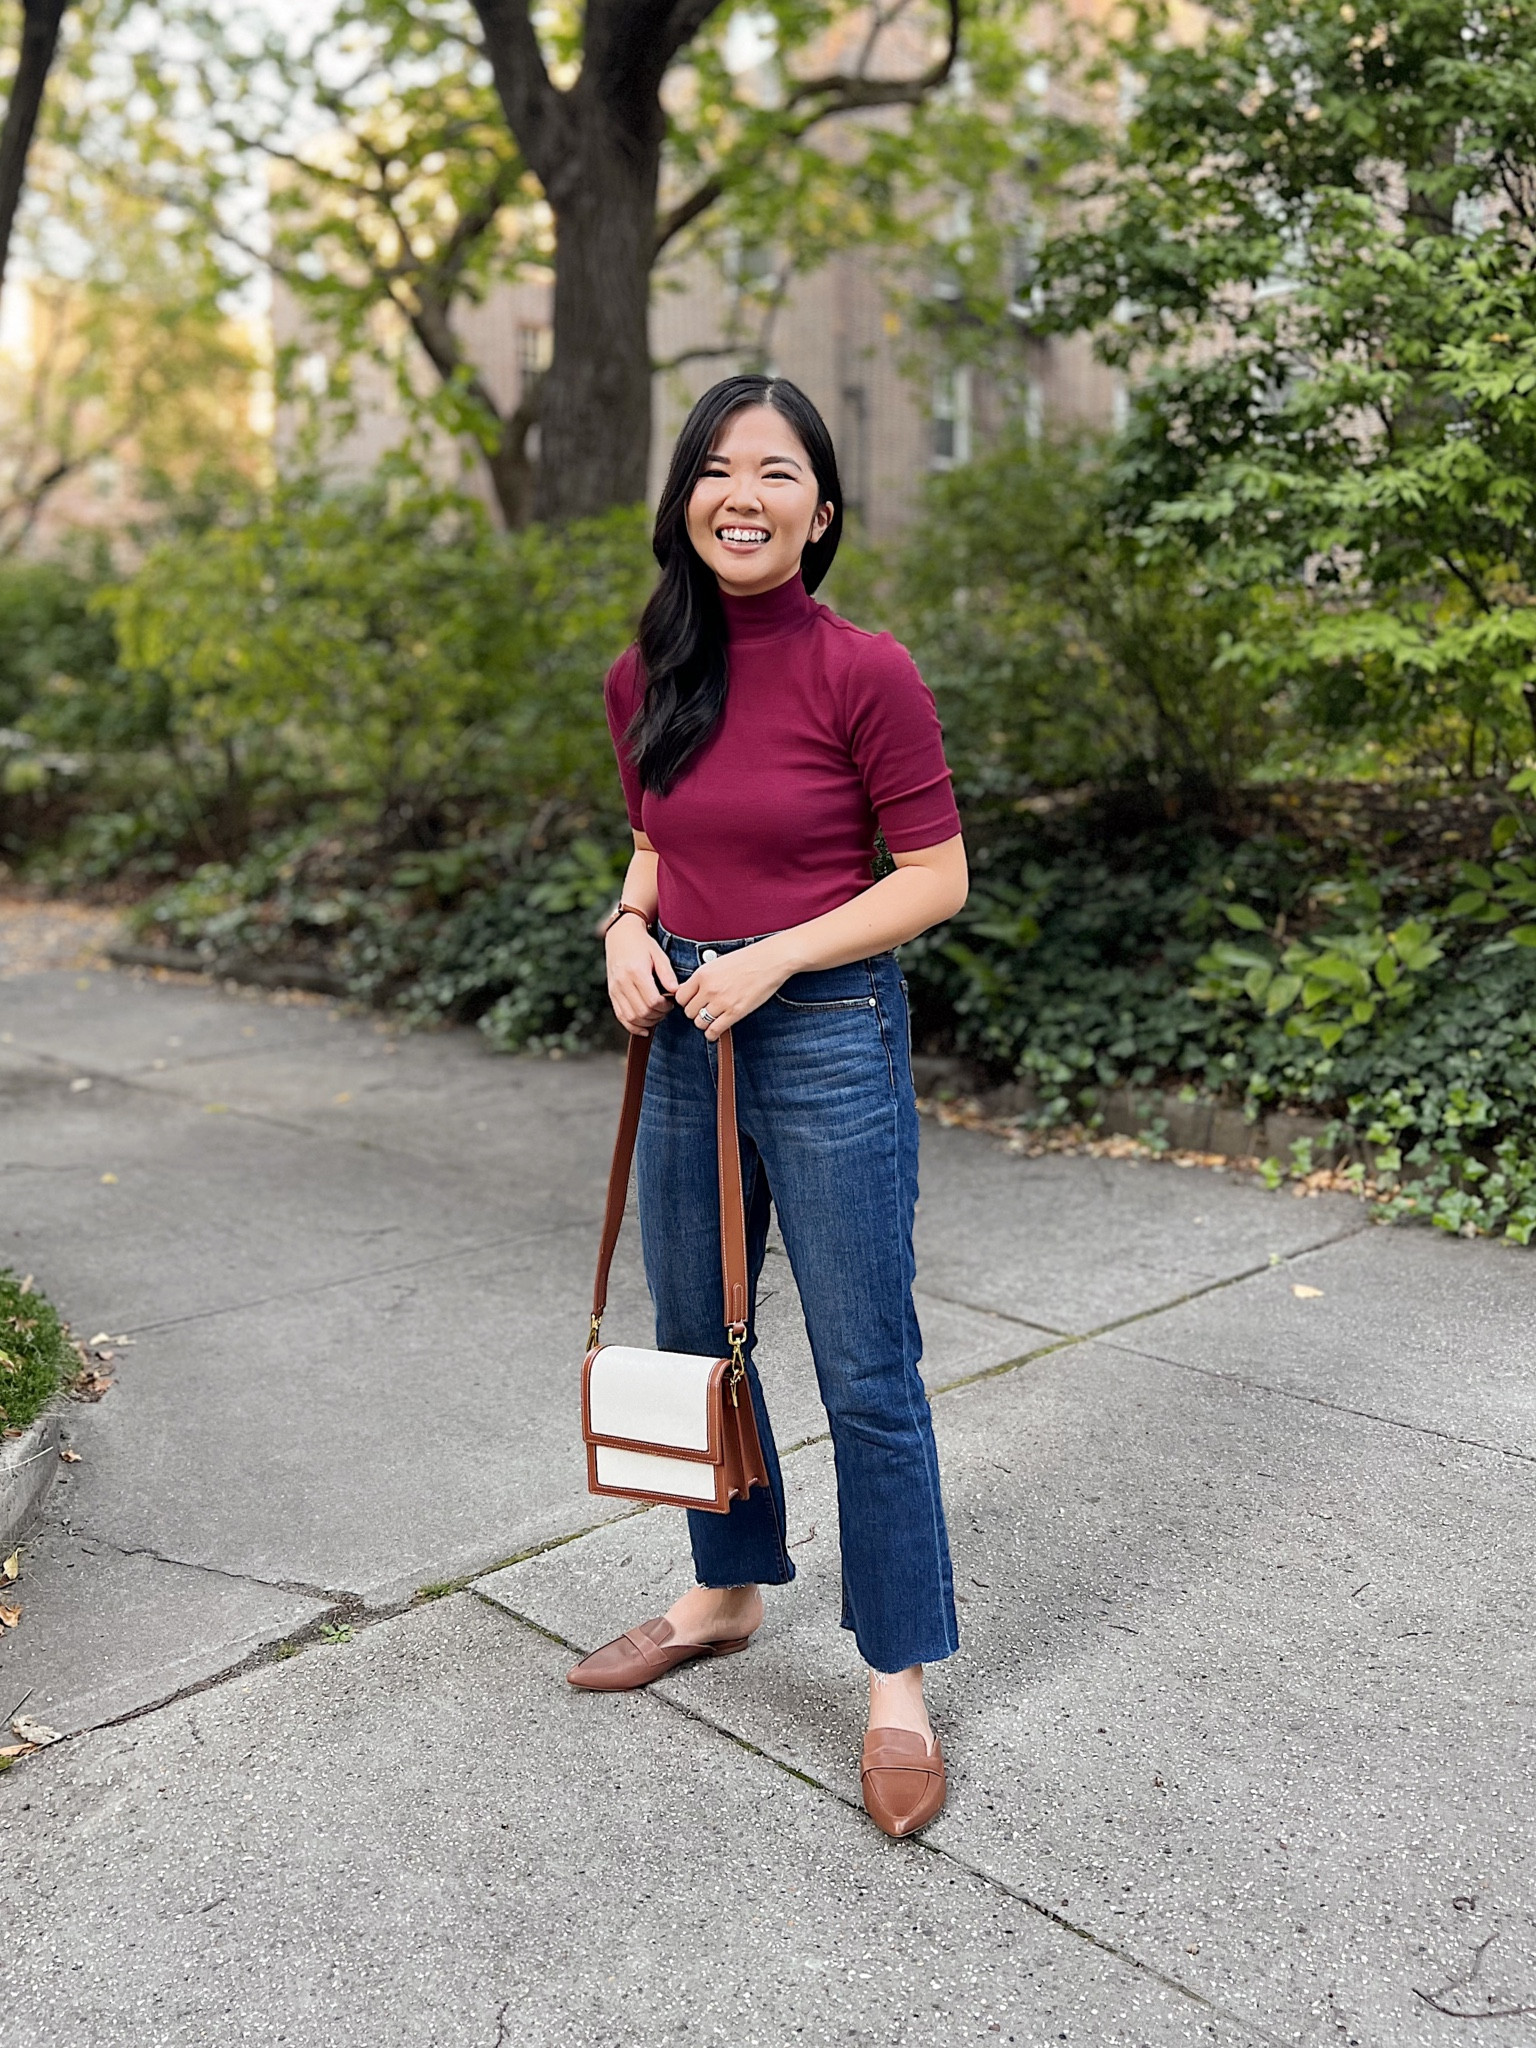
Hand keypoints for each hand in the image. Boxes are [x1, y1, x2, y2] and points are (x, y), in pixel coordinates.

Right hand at [605, 919, 677, 1035]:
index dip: (665, 1007)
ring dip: (647, 1022)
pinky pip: (621, 1016)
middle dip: (658, 1016)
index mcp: (636, 972)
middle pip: (642, 1012)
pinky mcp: (612, 993)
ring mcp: (615, 989)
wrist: (620, 935)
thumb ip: (667, 974)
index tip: (671, 1003)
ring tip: (657, 1015)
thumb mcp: (659, 954)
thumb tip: (676, 993)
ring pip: (631, 1017)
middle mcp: (623, 982)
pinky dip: (632, 1026)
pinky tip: (644, 1028)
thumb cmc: (642, 944)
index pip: (652, 1001)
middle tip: (666, 1009)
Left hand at [675, 941, 793, 1040]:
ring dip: (704, 1023)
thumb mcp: (718, 963)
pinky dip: (712, 1034)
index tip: (693, 1002)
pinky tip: (716, 1030)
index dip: (686, 1001)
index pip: (680, 997)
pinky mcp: (735, 1012)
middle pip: (688, 1012)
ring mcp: (722, 1002)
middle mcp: (709, 989)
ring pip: (699, 1023)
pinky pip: (714, 1030)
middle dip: (695, 1013)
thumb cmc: (747, 959)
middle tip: (705, 1010)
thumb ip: (703, 978)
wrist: (770, 960)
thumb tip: (690, 991)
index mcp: (702, 974)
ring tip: (712, 1019)